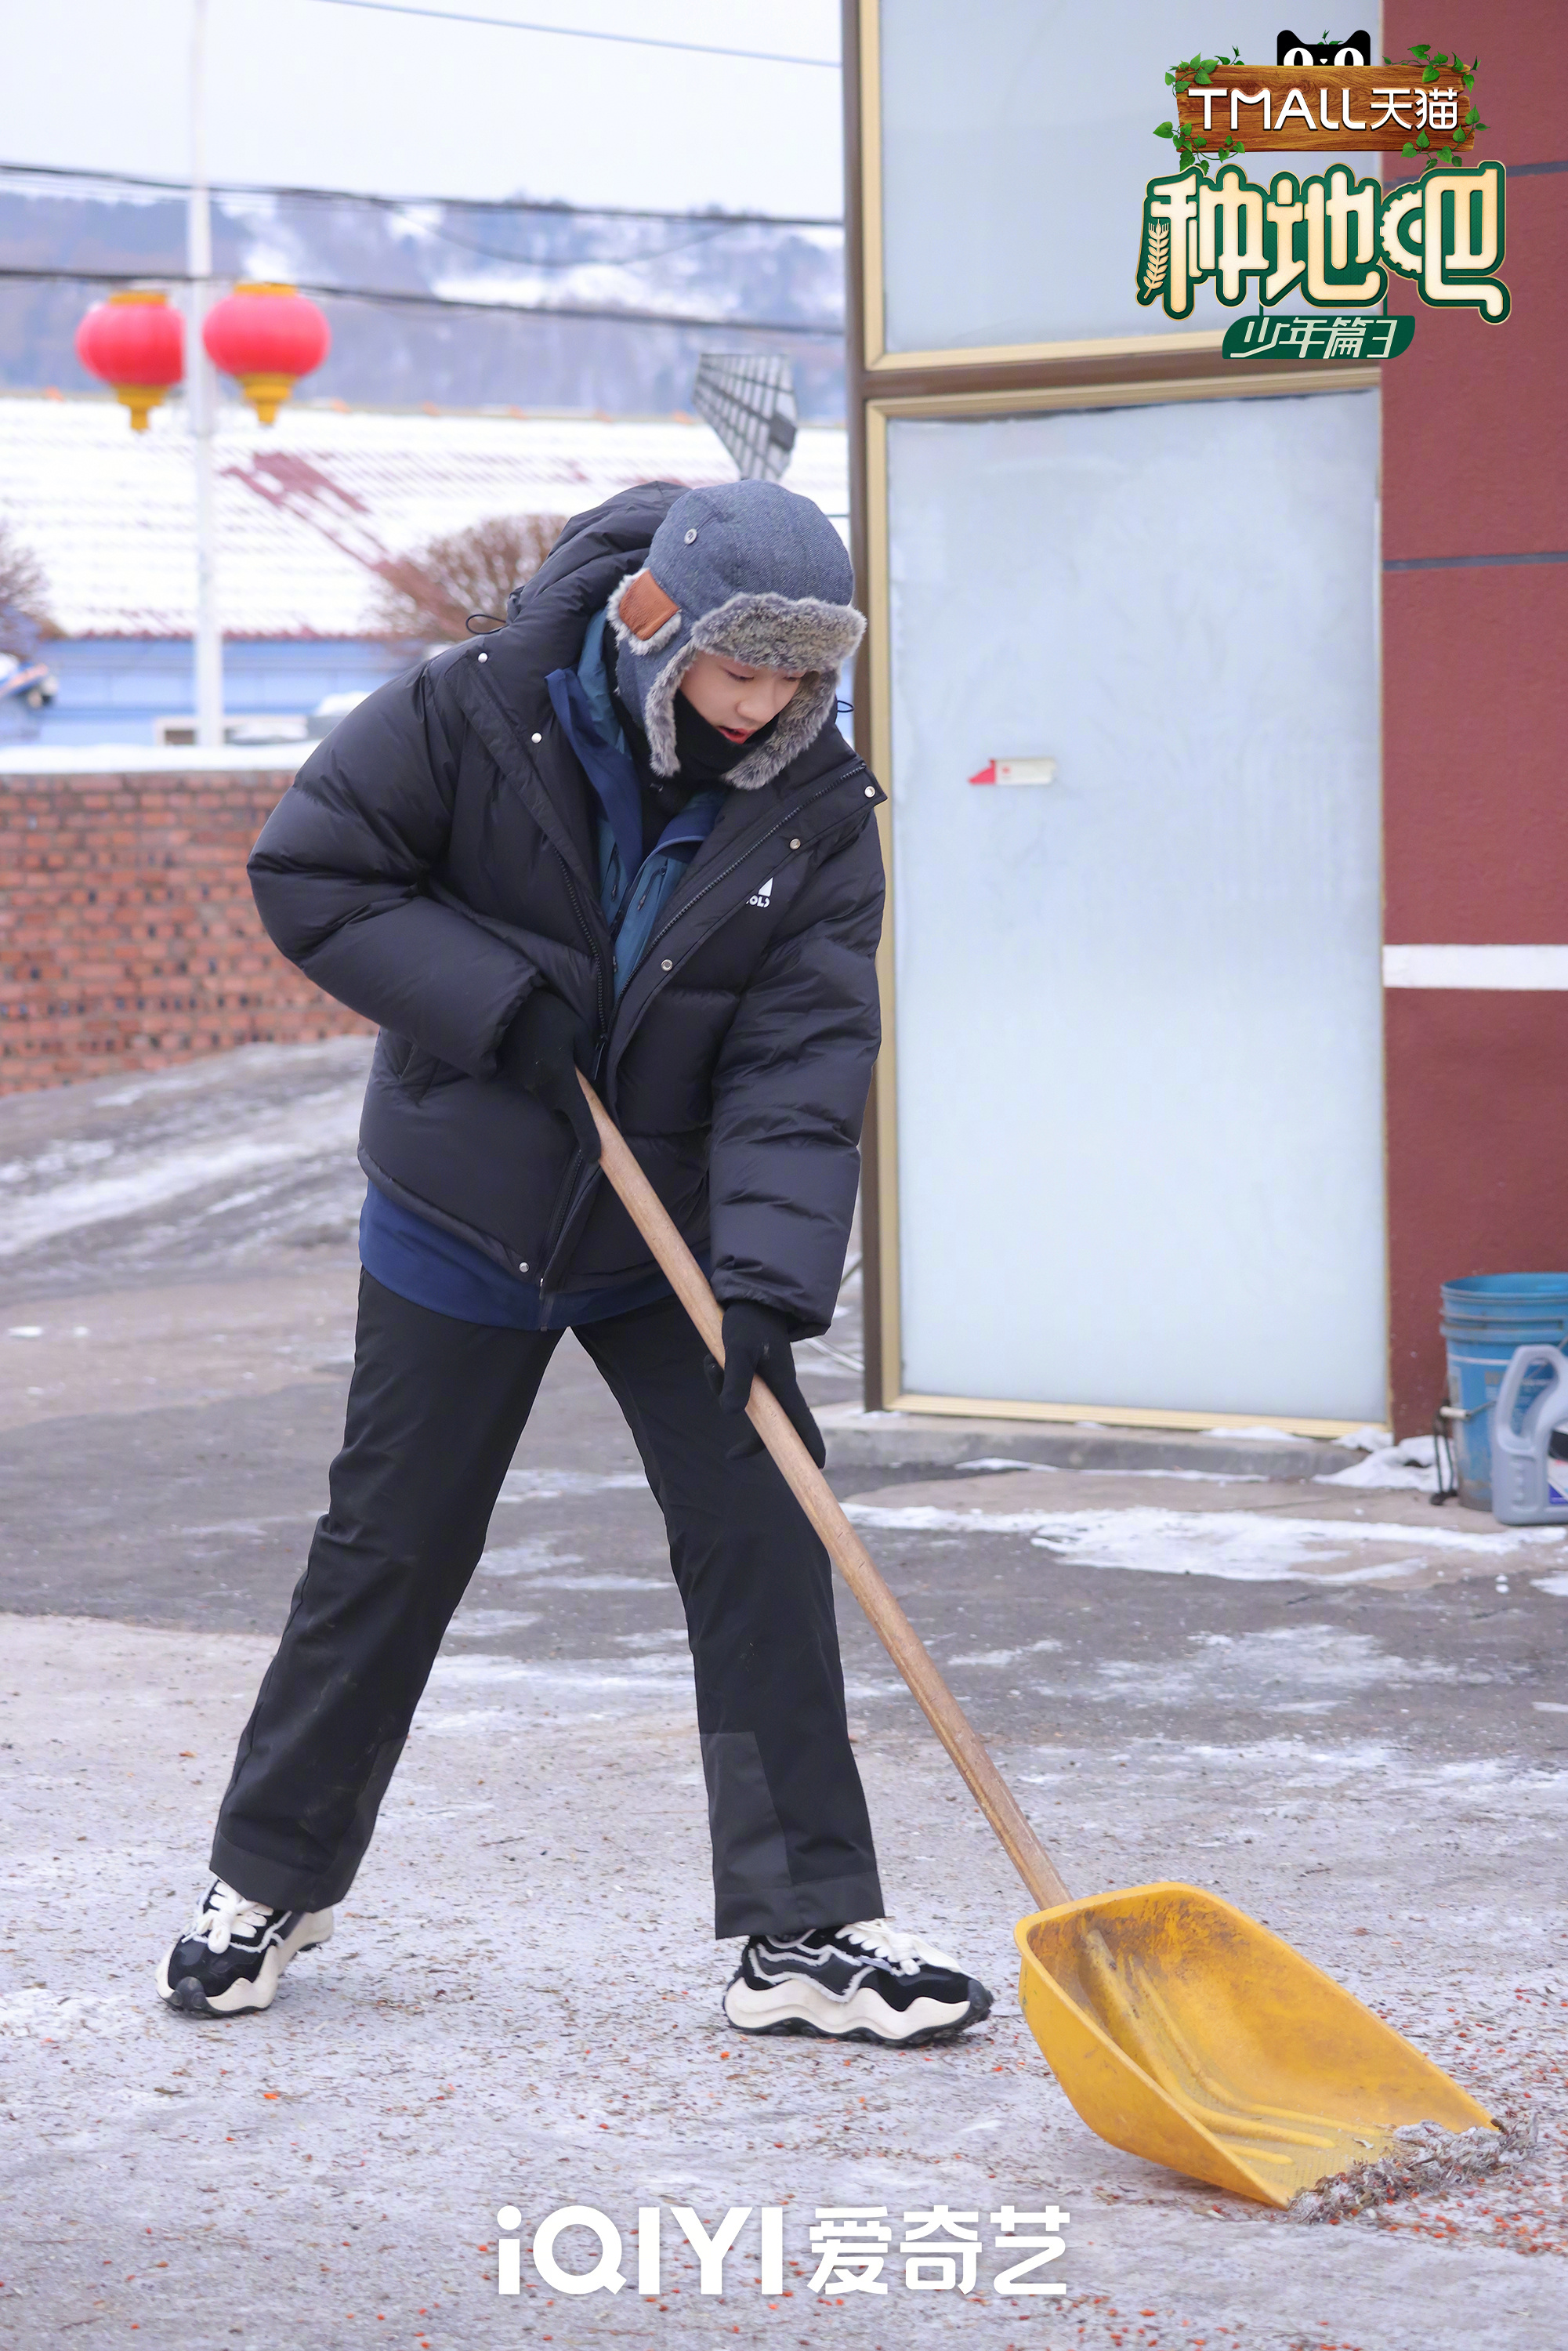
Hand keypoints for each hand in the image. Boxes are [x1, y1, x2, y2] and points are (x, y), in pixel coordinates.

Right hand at [496, 988, 599, 1160]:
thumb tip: (589, 1080)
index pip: (579, 1117)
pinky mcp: (516, 1078)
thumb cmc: (550, 1015)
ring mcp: (526, 1085)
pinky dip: (544, 1078)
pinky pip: (537, 1087)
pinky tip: (543, 1054)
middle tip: (578, 1080)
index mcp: (561, 1079)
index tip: (596, 1156)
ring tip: (558, 1057)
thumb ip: (587, 1060)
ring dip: (558, 1088)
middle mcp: (542, 1089)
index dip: (589, 1138)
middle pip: (563, 1111)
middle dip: (572, 1106)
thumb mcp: (579, 1032)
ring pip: (550, 1099)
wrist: (509, 1007)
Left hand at [706, 1300, 825, 1467]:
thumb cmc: (747, 1322)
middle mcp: (778, 1386)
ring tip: (712, 1362)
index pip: (801, 1421)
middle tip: (731, 1454)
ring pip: (745, 1403)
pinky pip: (734, 1387)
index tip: (818, 1467)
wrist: (746, 1298)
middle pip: (770, 1424)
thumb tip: (731, 1414)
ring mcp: (765, 1379)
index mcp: (783, 1384)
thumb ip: (735, 1381)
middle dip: (749, 1437)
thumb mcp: (737, 1350)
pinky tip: (711, 1358)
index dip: (810, 1444)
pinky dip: (719, 1377)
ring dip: (721, 1388)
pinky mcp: (752, 1371)